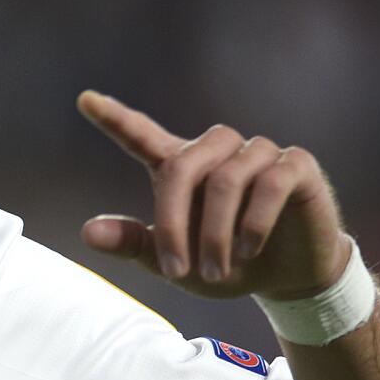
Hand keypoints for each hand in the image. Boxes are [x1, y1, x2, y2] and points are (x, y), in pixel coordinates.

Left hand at [76, 91, 349, 300]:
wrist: (290, 280)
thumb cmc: (227, 265)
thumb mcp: (175, 262)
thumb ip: (134, 244)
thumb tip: (87, 232)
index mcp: (180, 167)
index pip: (141, 135)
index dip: (114, 118)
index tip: (84, 99)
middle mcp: (216, 151)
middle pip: (181, 167)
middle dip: (173, 222)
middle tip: (176, 271)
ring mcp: (257, 153)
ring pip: (224, 180)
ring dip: (216, 233)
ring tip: (217, 271)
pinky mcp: (296, 164)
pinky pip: (269, 183)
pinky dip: (254, 223)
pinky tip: (248, 250)